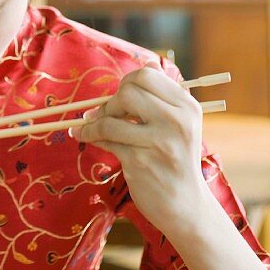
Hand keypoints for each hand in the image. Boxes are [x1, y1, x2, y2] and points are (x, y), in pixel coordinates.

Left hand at [76, 61, 208, 237]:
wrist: (185, 204)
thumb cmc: (177, 159)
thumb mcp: (180, 124)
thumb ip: (162, 97)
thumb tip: (147, 65)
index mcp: (187, 106)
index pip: (147, 75)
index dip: (127, 82)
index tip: (120, 96)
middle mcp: (176, 121)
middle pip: (127, 92)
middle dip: (111, 102)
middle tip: (105, 114)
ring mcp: (159, 142)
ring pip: (111, 119)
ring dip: (93, 122)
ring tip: (89, 126)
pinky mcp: (140, 161)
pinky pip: (105, 140)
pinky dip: (89, 135)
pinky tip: (82, 135)